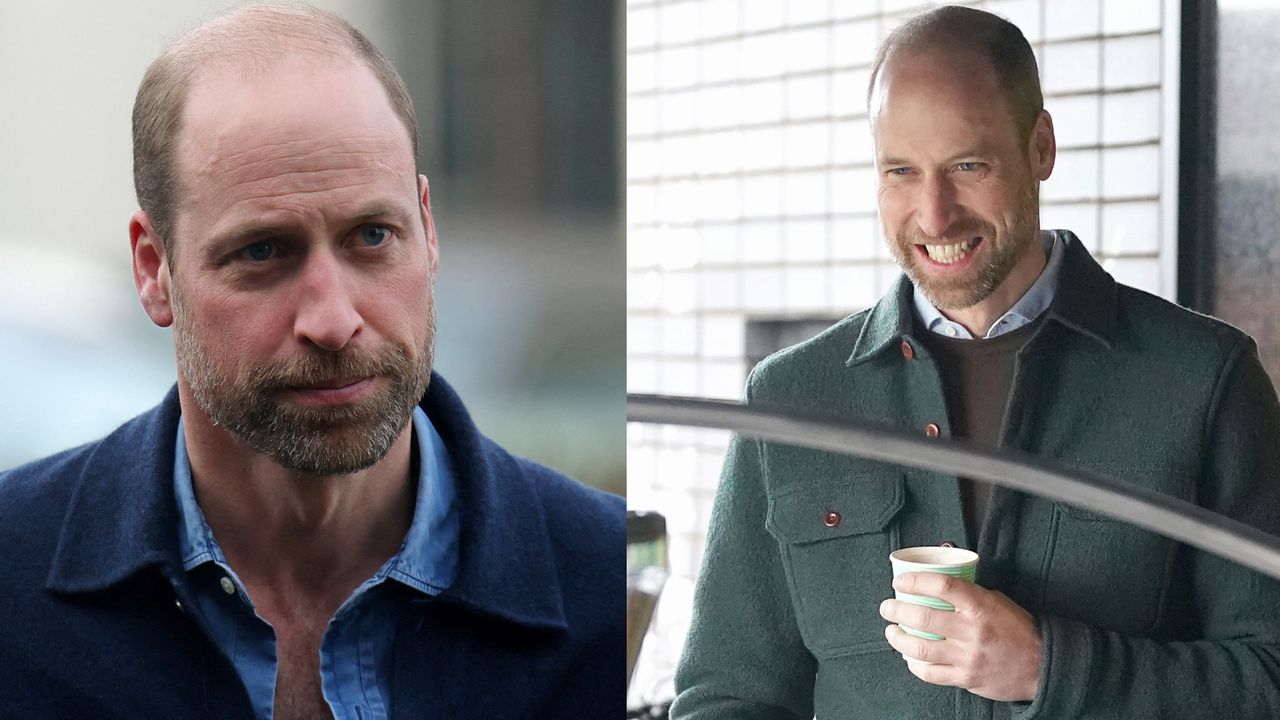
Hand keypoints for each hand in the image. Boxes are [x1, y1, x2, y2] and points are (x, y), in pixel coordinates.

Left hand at [878, 572, 1042, 701]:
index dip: (915, 581)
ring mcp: (968, 657)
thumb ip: (970, 595)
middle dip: (897, 610)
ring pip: (921, 648)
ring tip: (891, 631)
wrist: (1042, 666)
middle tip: (887, 607)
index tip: (900, 581)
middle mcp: (972, 631)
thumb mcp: (998, 602)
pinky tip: (908, 657)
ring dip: (899, 639)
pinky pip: (931, 673)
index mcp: (980, 606)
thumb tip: (939, 587)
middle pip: (923, 617)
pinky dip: (915, 665)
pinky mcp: (966, 678)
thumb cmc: (1019, 630)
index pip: (941, 586)